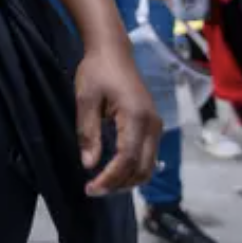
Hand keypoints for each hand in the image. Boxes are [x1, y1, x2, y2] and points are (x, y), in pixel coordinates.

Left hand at [75, 43, 160, 196]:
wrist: (113, 51)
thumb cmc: (97, 71)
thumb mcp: (85, 99)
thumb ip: (88, 132)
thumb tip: (89, 165)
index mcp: (136, 117)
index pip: (127, 159)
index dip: (110, 179)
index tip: (90, 189)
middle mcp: (152, 125)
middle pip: (142, 168)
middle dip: (119, 184)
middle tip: (93, 190)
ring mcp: (156, 126)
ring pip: (148, 166)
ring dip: (127, 180)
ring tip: (102, 184)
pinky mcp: (152, 126)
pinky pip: (147, 156)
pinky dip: (132, 169)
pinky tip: (113, 171)